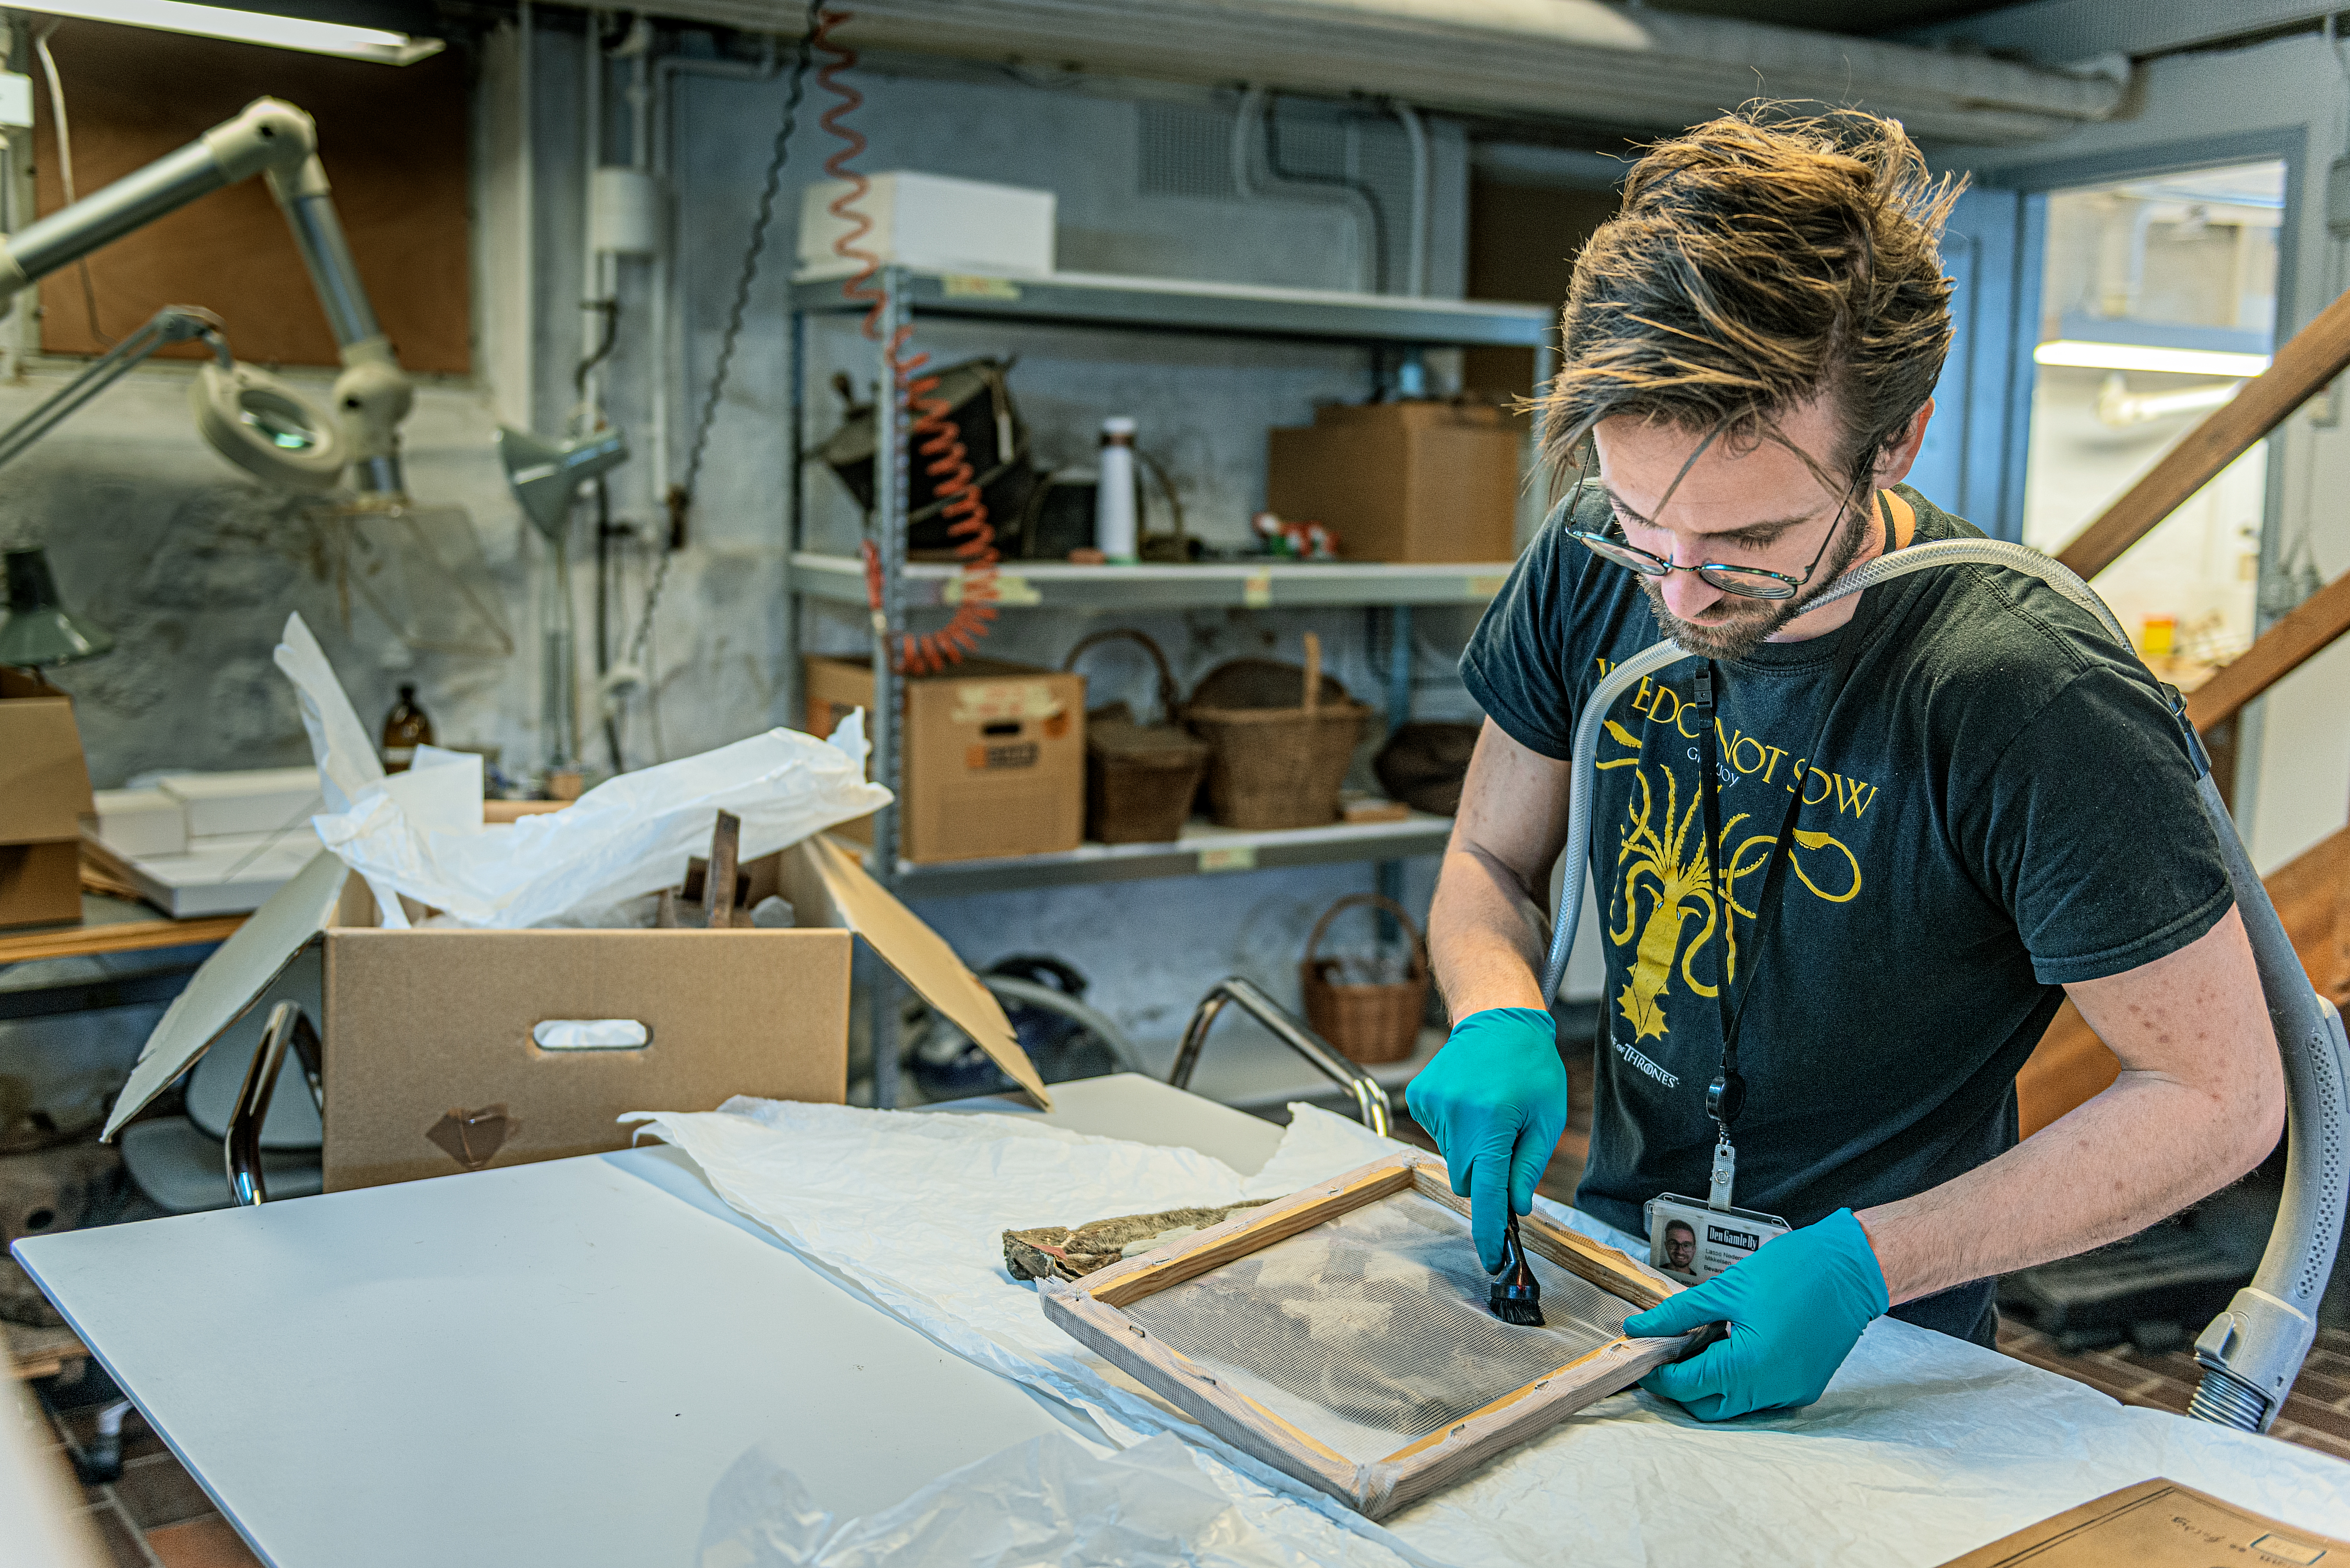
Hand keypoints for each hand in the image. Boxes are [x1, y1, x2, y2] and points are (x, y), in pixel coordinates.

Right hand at [1404, 1006, 1566, 1271]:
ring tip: (1490, 1112)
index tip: (1491, 1260)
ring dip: (1472, 1150)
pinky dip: (1457, 1132)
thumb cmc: (1531, 1067)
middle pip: (1467, 1181)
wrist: (1497, 1019)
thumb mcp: (1546, 1119)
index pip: (1488, 1193)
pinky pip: (1439, 1138)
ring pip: (1452, 1161)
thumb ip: (1528, 1166)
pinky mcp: (1419, 1100)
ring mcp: (1432, 1107)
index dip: (1489, 1232)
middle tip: (1507, 1145)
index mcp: (1491, 1122)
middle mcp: (1456, 1116)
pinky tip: (1471, 1104)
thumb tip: (1516, 1208)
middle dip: (1487, 1176)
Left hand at [1622, 1208, 1888, 1420]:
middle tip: (1666, 1352)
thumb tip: (1640, 1327)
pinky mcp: (1803, 1388)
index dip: (1658, 1374)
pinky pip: (1760, 1397)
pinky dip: (1739, 1381)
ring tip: (1700, 1344)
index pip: (1686, 1386)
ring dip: (1710, 1384)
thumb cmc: (1795, 1271)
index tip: (1642, 1355)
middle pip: (1707, 1406)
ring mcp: (1790, 1392)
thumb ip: (1678, 1313)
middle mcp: (1771, 1389)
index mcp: (1748, 1365)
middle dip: (1680, 1386)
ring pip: (1734, 1406)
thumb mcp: (1726, 1288)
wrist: (1853, 1269)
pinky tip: (1732, 1347)